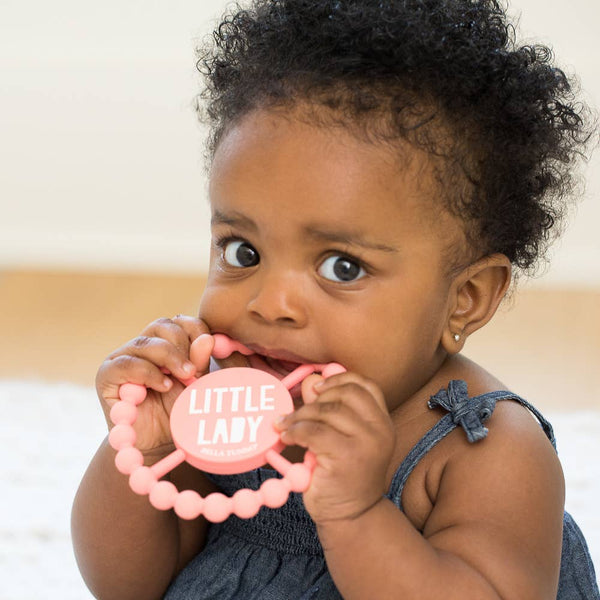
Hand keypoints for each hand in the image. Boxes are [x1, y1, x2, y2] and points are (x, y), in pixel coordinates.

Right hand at [96, 316, 212, 454]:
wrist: (156, 445)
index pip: (178, 321)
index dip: (195, 329)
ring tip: (185, 378)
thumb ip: (199, 362)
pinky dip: (149, 373)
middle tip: (193, 371)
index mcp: (164, 342)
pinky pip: (127, 364)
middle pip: (162, 327)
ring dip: (170, 358)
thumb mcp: (194, 385)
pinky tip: (164, 386)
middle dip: (183, 345)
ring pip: (146, 343)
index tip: (208, 350)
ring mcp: (121, 358)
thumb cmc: (177, 412)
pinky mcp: (106, 375)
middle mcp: (141, 346)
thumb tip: (208, 338)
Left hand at [276, 372, 394, 523]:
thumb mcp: (342, 439)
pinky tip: (287, 437)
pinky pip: (313, 431)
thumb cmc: (344, 477)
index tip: (318, 387)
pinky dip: (294, 430)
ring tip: (285, 426)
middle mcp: (380, 430)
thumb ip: (330, 410)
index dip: (340, 379)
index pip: (366, 385)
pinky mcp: (347, 456)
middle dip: (316, 398)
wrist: (352, 517)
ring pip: (326, 411)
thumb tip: (310, 381)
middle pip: (345, 394)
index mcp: (383, 422)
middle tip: (296, 412)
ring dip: (299, 415)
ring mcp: (366, 443)